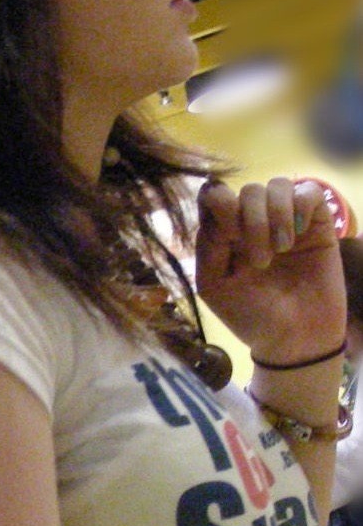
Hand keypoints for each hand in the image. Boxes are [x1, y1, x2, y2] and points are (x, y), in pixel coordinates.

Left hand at [195, 178, 345, 362]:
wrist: (296, 340)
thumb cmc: (251, 316)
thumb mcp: (214, 285)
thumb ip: (208, 243)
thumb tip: (217, 201)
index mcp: (225, 233)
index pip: (216, 195)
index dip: (221, 204)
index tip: (229, 235)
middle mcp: (254, 221)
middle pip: (248, 190)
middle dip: (251, 221)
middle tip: (260, 261)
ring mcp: (286, 220)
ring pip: (277, 185)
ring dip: (276, 215)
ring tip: (281, 250)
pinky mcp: (317, 223)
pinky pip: (309, 191)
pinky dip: (301, 206)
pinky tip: (298, 234)